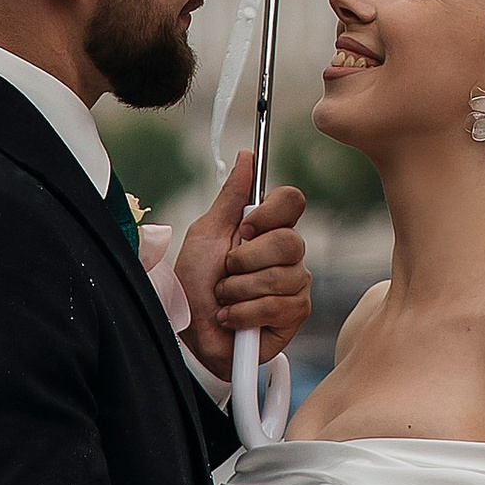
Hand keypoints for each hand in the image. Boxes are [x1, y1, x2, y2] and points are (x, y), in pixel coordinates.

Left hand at [175, 154, 310, 380]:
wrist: (189, 329)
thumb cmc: (195, 281)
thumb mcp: (206, 233)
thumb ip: (231, 197)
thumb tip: (247, 155)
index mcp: (268, 227)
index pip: (292, 201)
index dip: (270, 212)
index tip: (244, 228)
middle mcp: (288, 253)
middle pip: (289, 241)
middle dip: (245, 260)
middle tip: (226, 271)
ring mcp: (295, 283)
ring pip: (280, 276)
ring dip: (238, 291)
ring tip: (225, 298)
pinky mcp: (295, 313)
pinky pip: (277, 305)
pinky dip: (244, 313)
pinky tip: (232, 317)